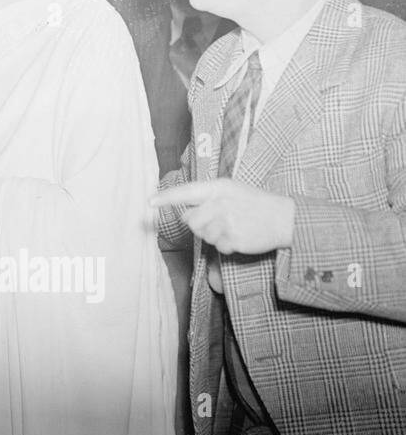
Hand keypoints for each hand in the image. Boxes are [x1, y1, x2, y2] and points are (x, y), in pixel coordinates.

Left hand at [150, 180, 295, 254]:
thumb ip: (207, 199)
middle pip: (191, 220)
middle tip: (219, 221)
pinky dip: (225, 246)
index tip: (150, 202)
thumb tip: (185, 216)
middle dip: (200, 225)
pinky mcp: (234, 238)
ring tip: (232, 228)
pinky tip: (239, 237)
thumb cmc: (255, 203)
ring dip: (214, 236)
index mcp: (218, 187)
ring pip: (203, 235)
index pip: (186, 192)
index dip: (166, 198)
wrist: (285, 218)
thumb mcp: (231, 191)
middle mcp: (220, 203)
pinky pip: (217, 247)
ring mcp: (227, 221)